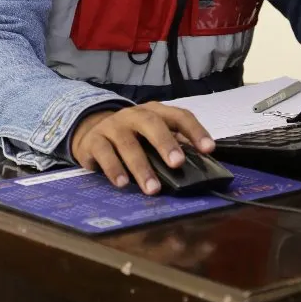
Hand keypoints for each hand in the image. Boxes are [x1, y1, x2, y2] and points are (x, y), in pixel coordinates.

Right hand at [70, 102, 215, 194]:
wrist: (91, 131)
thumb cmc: (132, 137)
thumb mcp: (152, 136)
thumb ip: (174, 143)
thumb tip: (201, 162)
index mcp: (154, 112)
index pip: (178, 116)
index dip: (194, 130)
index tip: (208, 149)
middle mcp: (134, 115)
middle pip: (152, 123)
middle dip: (166, 143)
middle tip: (177, 163)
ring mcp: (113, 126)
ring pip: (128, 143)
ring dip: (141, 167)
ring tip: (153, 188)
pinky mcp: (94, 141)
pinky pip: (104, 153)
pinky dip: (114, 169)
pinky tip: (123, 183)